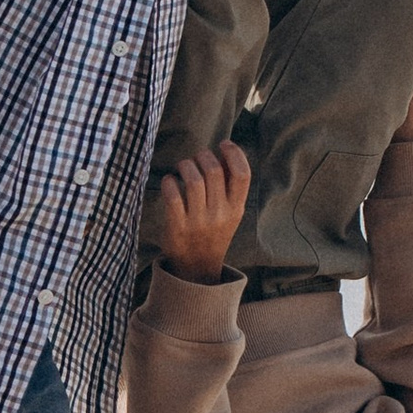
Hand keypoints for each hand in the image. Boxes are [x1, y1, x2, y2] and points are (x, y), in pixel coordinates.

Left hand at [152, 140, 250, 280]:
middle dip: (203, 155)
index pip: (242, 174)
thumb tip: (225, 150)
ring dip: (185, 165)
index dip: (234, 153)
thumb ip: (230, 184)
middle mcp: (220, 215)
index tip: (223, 144)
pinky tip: (169, 181)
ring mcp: (199, 222)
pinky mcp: (177, 227)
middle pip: (214, 171)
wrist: (197, 269)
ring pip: (193, 180)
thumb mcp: (231, 212)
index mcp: (236, 208)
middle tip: (197, 157)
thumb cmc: (213, 232)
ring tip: (182, 166)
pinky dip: (169, 182)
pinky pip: (173, 196)